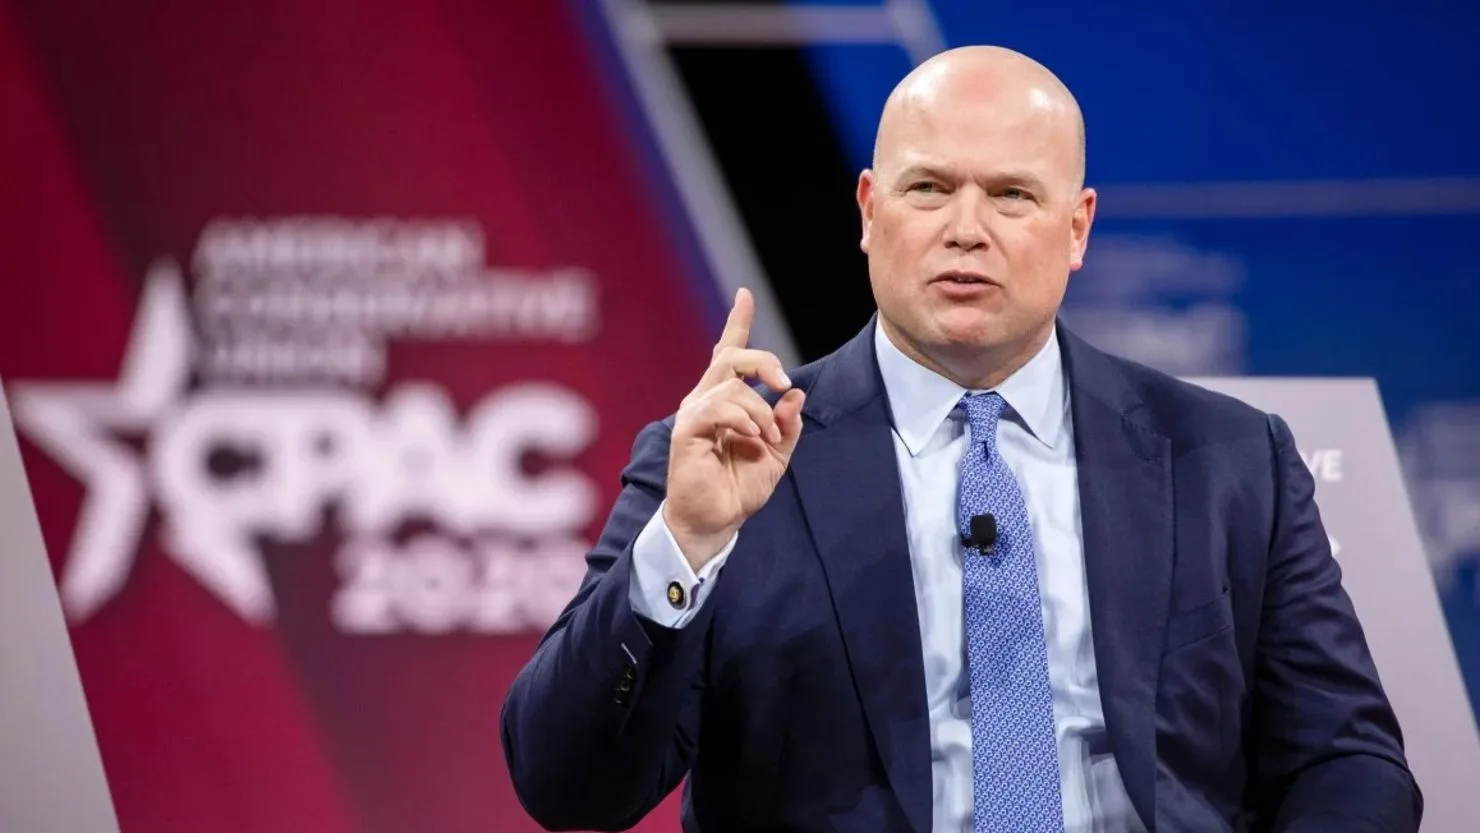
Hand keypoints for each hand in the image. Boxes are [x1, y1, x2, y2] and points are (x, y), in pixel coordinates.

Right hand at [664, 288, 805, 570]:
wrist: (715, 522)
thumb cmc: (739, 490)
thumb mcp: (777, 457)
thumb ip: (787, 426)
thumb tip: (795, 395)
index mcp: (725, 402)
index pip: (728, 354)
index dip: (737, 323)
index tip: (744, 294)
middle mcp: (706, 400)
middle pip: (732, 356)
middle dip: (763, 361)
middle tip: (783, 382)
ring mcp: (694, 413)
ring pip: (733, 385)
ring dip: (760, 409)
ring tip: (767, 438)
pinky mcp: (687, 429)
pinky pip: (719, 407)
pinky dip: (744, 419)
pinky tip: (752, 439)